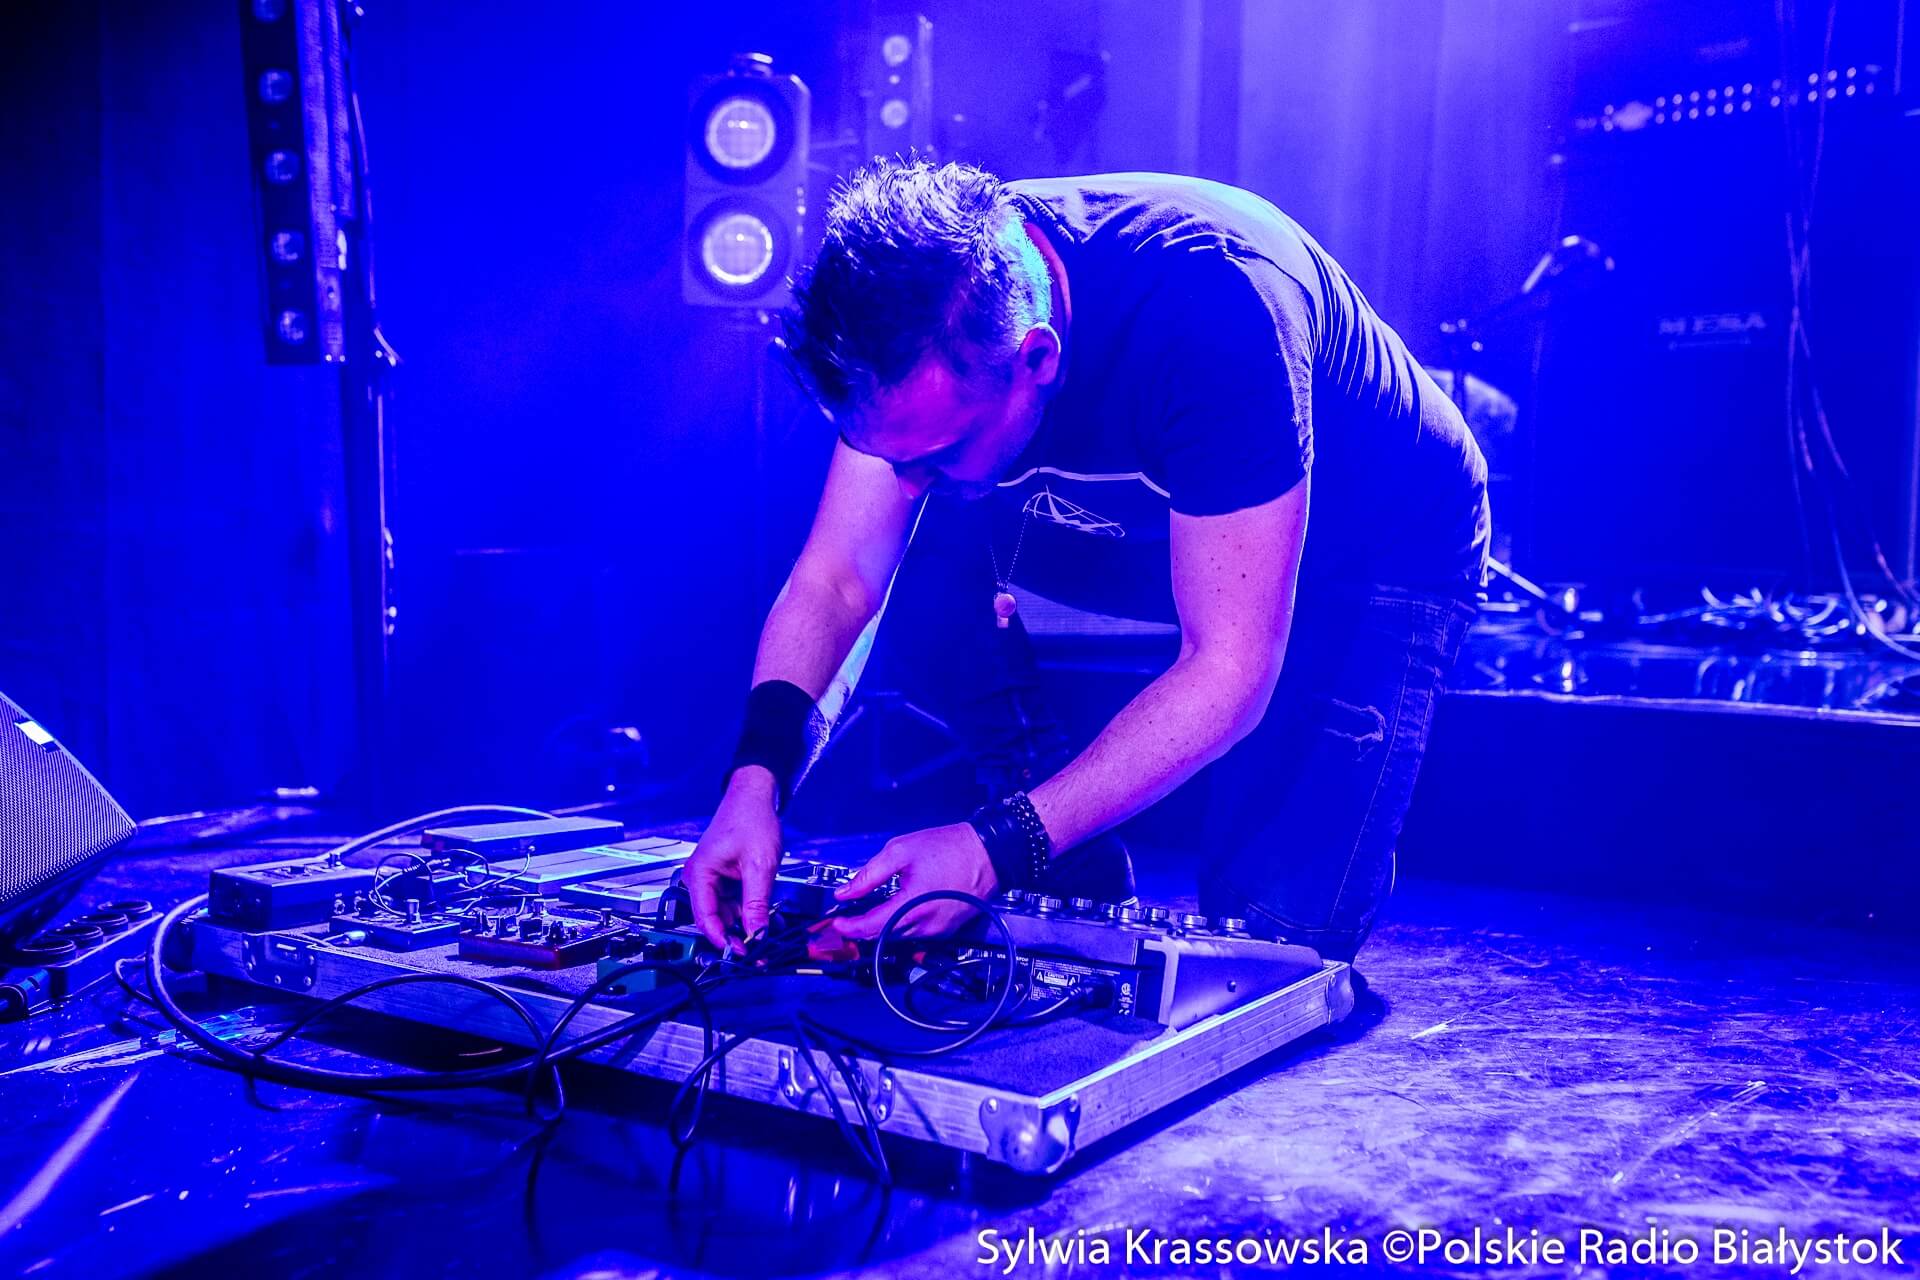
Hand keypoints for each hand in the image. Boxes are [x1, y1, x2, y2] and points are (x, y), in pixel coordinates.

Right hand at [684, 767, 781, 953]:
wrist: (755, 795)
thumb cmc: (751, 819)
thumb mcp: (759, 865)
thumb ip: (757, 902)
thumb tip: (757, 933)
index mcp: (699, 873)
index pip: (704, 918)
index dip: (722, 939)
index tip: (741, 954)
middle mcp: (700, 877)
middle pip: (714, 917)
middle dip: (735, 934)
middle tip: (756, 950)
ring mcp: (711, 877)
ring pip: (725, 911)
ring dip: (744, 923)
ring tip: (765, 935)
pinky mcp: (724, 876)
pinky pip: (733, 900)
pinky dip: (748, 910)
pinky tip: (764, 918)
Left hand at [831, 822, 998, 940]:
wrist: (989, 854)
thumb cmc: (949, 848)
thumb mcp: (901, 851)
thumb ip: (870, 873)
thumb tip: (845, 892)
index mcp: (912, 905)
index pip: (871, 927)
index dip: (850, 927)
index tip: (836, 923)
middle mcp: (926, 925)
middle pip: (883, 936)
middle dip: (862, 929)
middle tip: (847, 917)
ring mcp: (938, 930)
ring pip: (898, 937)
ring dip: (881, 927)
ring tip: (869, 911)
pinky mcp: (947, 929)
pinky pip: (916, 933)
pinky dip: (901, 925)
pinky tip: (896, 910)